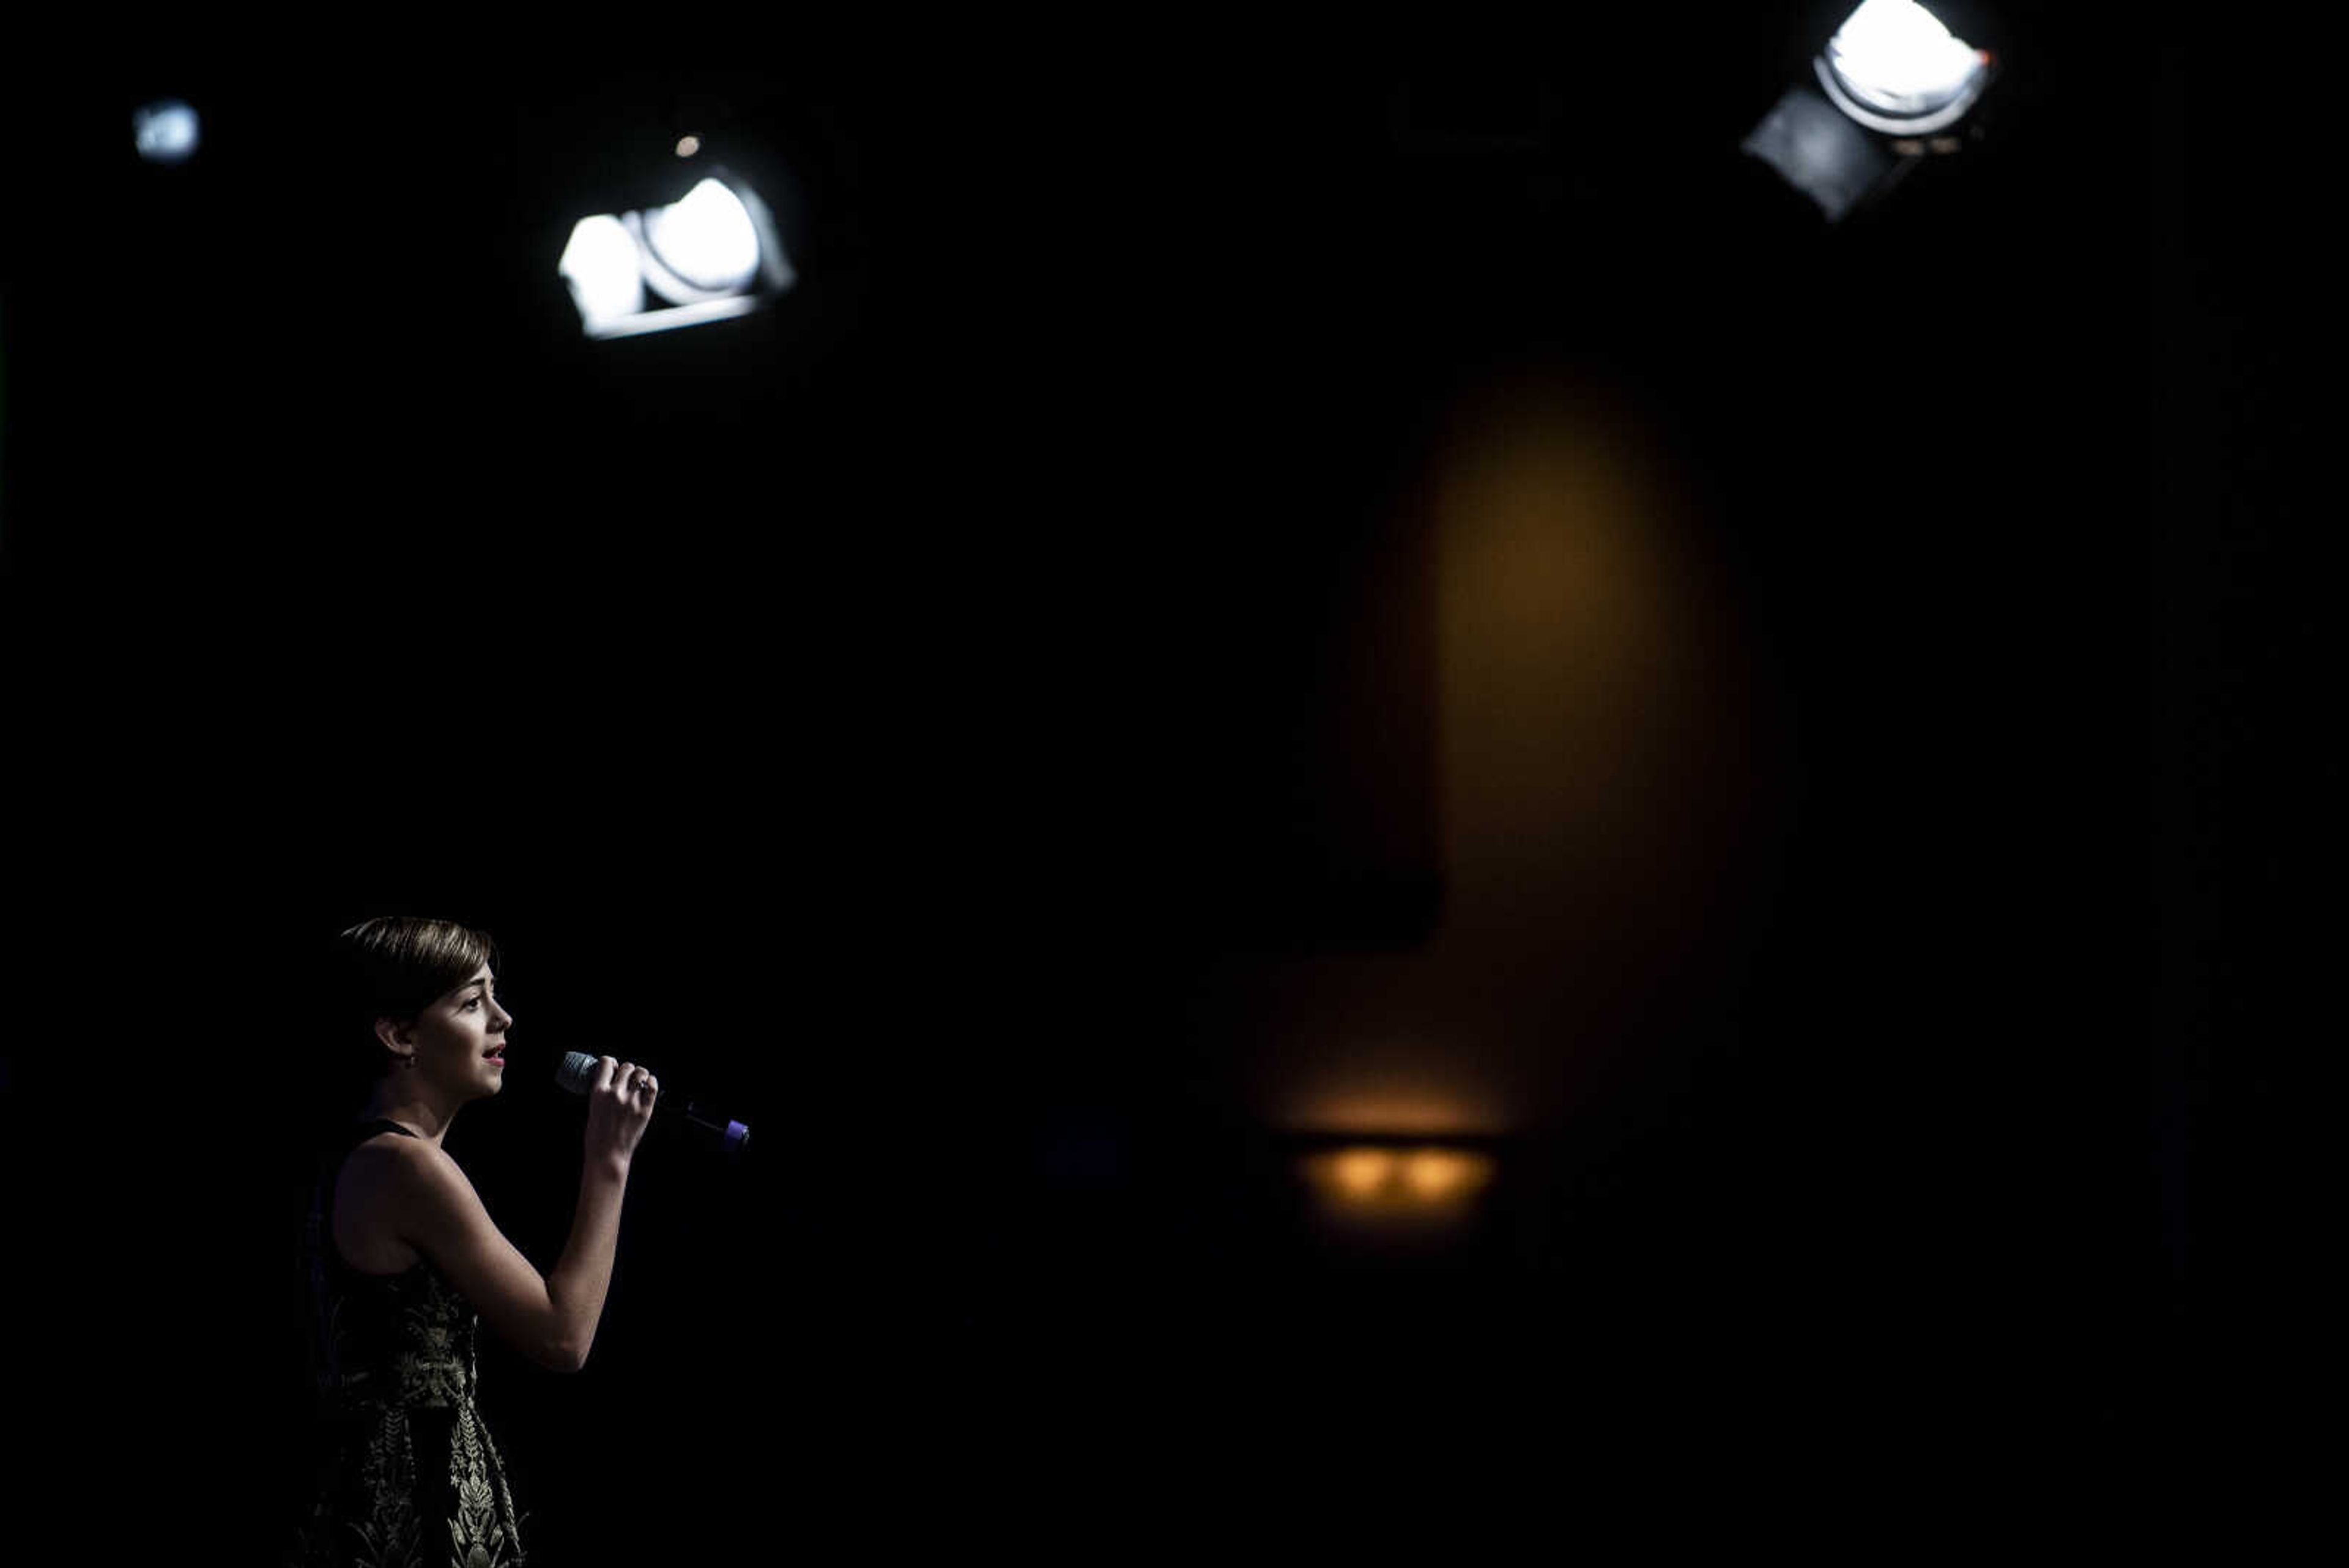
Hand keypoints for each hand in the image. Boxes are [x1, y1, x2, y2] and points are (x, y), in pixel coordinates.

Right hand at [584, 1055, 656, 1169]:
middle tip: (627, 1079)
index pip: (607, 1063)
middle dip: (627, 1071)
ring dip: (640, 1075)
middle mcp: (616, 1093)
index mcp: (599, 1092)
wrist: (608, 1155)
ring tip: (638, 1082)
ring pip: (641, 1072)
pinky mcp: (645, 1109)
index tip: (613, 1067)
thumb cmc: (597, 1137)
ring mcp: (632, 1101)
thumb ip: (602, 1093)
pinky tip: (648, 1087)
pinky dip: (651, 1083)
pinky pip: (653, 1086)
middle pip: (627, 1066)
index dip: (611, 1063)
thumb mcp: (593, 1109)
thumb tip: (610, 1081)